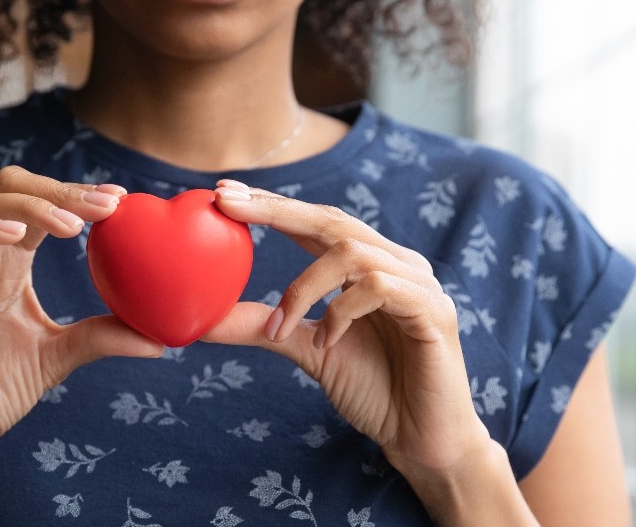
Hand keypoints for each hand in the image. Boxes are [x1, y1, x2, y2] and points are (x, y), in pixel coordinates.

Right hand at [0, 166, 163, 484]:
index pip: (45, 206)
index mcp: (12, 262)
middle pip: (14, 187)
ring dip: (32, 205)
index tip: (121, 199)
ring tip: (72, 228)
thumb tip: (161, 340)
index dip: (78, 194)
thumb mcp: (57, 358)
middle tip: (106, 206)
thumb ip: (100, 338)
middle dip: (60, 188)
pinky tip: (19, 237)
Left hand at [204, 181, 494, 486]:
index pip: (316, 222)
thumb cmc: (373, 390)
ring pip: (351, 253)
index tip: (224, 196)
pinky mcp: (433, 310)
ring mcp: (418, 284)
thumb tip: (202, 318)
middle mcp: (395, 264)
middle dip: (277, 210)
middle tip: (229, 205)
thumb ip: (264, 327)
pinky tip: (327, 342)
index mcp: (368, 266)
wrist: (422, 439)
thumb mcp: (308, 350)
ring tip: (279, 327)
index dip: (273, 205)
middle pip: (332, 220)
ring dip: (303, 287)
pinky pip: (380, 286)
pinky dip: (341, 311)